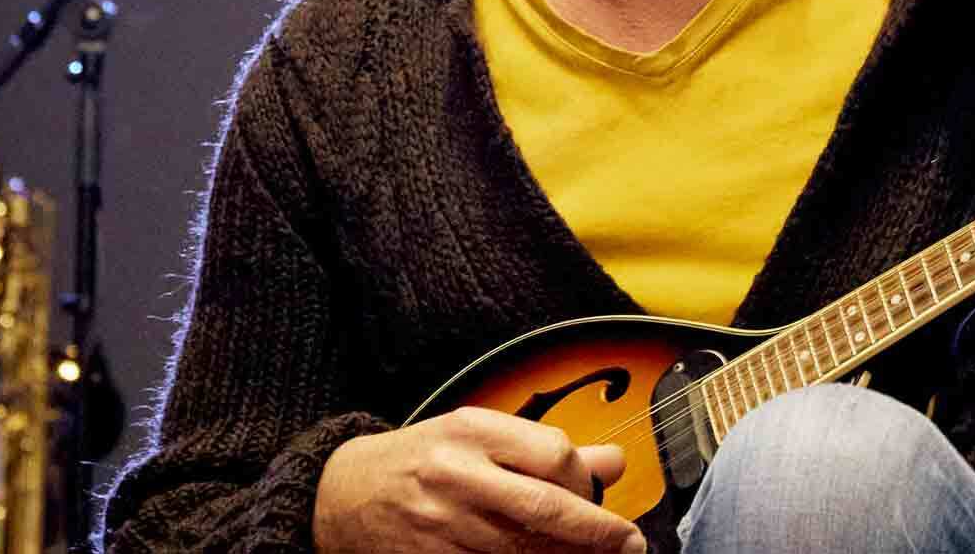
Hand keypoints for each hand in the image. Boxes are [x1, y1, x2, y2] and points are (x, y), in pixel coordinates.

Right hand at [313, 406, 643, 552]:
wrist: (344, 494)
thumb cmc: (422, 459)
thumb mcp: (478, 434)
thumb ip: (544, 448)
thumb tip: (615, 463)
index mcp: (473, 432)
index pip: (554, 454)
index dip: (587, 480)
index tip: (599, 494)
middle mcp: (459, 476)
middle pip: (547, 508)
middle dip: (598, 532)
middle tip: (629, 544)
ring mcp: (445, 526)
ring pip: (526, 548)